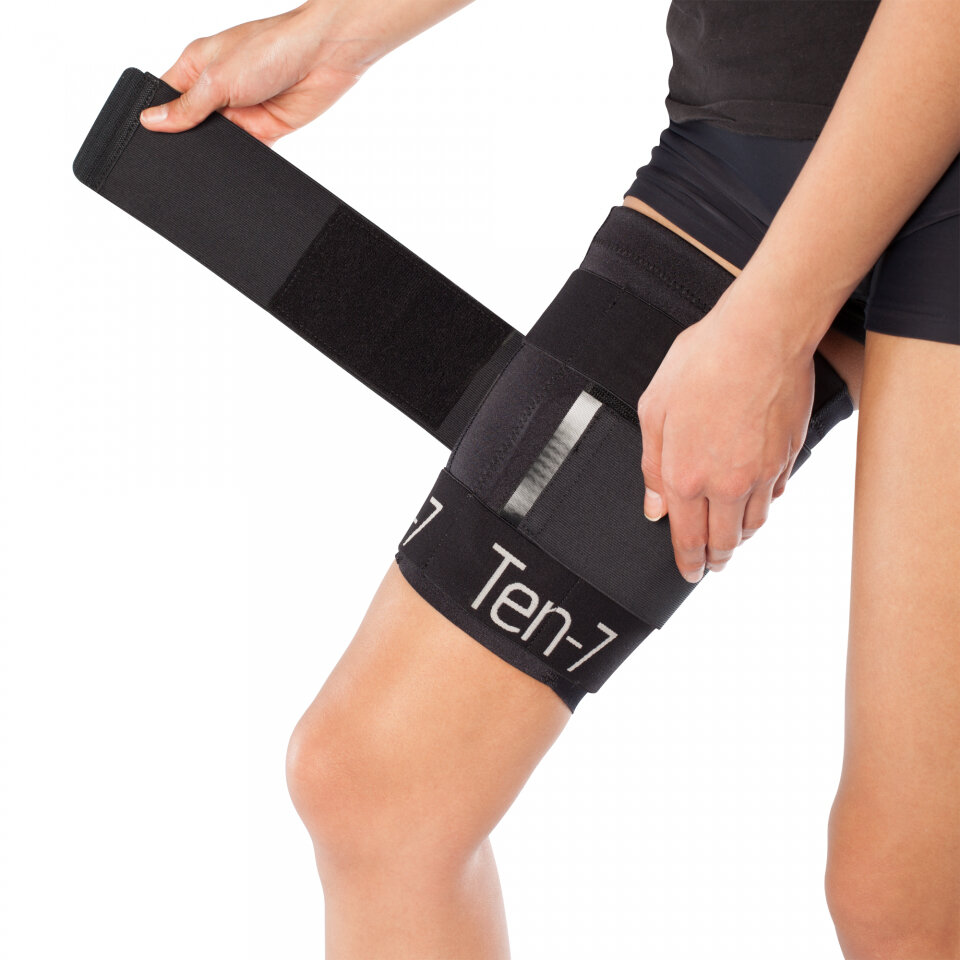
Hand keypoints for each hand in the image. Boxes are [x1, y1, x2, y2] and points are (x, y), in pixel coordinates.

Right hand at [138, 2, 375, 144]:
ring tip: (205, 164)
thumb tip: (152, 121)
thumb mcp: (217, 77)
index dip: (157, 118)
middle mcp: (217, 89)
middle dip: (187, 140)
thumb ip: (187, 106)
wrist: (324, 57)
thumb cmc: (270, 47)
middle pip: (192, 124)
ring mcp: (241, 111)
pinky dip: (241, 160)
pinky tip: (233, 168)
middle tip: (175, 160)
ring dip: (216, 152)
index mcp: (197, 66)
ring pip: (219, 143)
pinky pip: (247, 153)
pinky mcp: (265, 131)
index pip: (166, 98)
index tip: (146, 140)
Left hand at [636, 281, 816, 582]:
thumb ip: (652, 466)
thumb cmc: (702, 363)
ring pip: (754, 523)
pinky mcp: (789, 455)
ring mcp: (764, 472)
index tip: (689, 573)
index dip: (688, 561)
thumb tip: (653, 506)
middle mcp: (728, 484)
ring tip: (732, 538)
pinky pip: (777, 494)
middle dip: (716, 559)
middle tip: (711, 566)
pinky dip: (765, 505)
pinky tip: (758, 500)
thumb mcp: (654, 410)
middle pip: (725, 541)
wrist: (761, 335)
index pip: (687, 537)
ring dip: (740, 537)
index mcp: (687, 476)